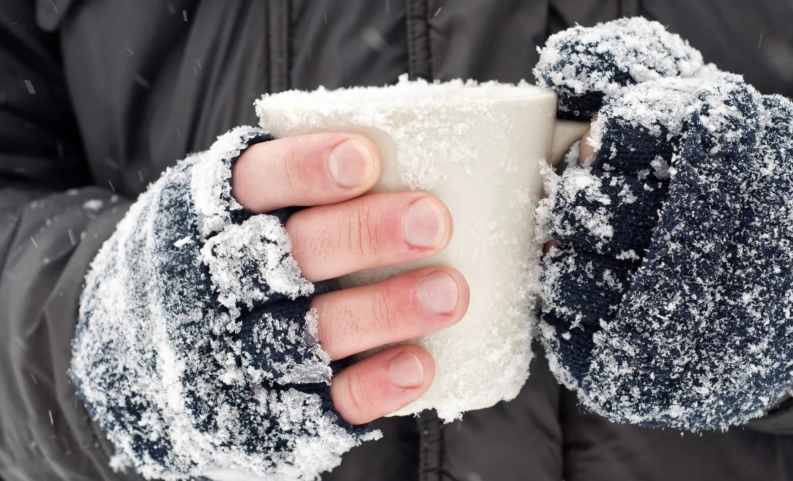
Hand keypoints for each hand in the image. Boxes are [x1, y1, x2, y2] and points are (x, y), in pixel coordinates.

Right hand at [232, 133, 468, 424]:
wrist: (154, 365)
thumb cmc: (231, 259)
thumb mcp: (237, 209)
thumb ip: (303, 186)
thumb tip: (413, 152)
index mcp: (214, 216)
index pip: (254, 183)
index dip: (305, 170)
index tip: (364, 159)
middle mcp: (222, 283)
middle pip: (293, 255)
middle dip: (365, 235)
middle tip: (434, 222)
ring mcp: (244, 351)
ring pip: (316, 330)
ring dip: (386, 310)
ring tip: (450, 293)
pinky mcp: (274, 410)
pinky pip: (326, 400)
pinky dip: (374, 384)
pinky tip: (419, 364)